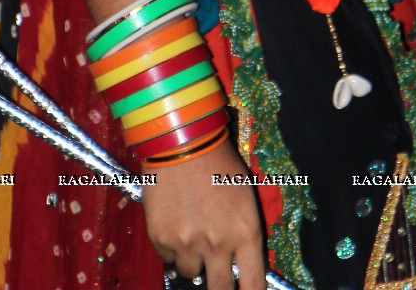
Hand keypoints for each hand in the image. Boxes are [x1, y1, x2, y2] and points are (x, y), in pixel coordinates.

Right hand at [143, 139, 265, 289]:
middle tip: (217, 280)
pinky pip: (168, 258)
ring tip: (192, 232)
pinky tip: (175, 222)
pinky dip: (172, 248)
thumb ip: (243, 233)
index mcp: (245, 232)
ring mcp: (187, 244)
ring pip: (191, 273)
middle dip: (220, 287)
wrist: (181, 140)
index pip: (253, 284)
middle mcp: (218, 244)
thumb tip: (238, 264)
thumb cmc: (219, 164)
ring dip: (193, 259)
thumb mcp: (244, 197)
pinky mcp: (161, 239)